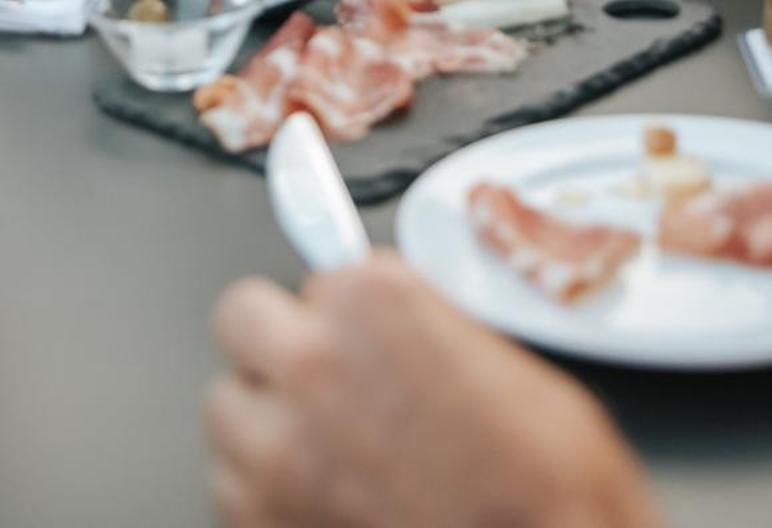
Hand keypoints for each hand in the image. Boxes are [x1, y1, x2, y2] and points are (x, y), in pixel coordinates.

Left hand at [206, 252, 663, 527]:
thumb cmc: (545, 481)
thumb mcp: (497, 358)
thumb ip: (419, 322)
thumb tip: (390, 329)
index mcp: (372, 301)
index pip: (320, 270)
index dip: (343, 309)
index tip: (352, 326)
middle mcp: (311, 361)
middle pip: (243, 320)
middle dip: (280, 342)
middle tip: (321, 375)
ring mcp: (276, 449)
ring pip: (225, 409)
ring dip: (266, 422)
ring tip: (327, 450)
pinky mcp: (259, 523)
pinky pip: (228, 488)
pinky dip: (263, 494)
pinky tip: (320, 500)